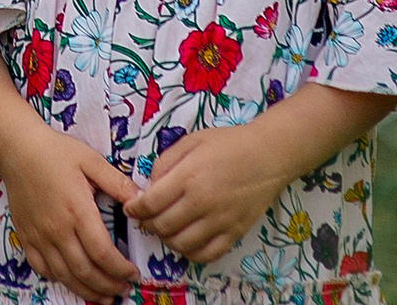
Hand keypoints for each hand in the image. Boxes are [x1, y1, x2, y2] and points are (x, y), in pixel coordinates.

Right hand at [0, 119, 140, 297]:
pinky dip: (59, 280)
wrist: (18, 148)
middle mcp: (58, 229)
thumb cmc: (56, 152)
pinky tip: (72, 280)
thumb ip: (117, 182)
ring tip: (105, 296)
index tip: (134, 273)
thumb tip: (141, 201)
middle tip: (124, 289)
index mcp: (77, 210)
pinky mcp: (26, 237)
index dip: (121, 269)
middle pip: (86, 271)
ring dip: (88, 291)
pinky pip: (42, 269)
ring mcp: (40, 236)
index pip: (103, 253)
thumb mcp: (91, 160)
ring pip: (65, 276)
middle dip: (109, 286)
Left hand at [127, 116, 293, 266]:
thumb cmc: (227, 143)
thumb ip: (166, 162)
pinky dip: (191, 254)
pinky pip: (207, 255)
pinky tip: (186, 242)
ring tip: (164, 230)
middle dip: (148, 225)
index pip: (152, 202)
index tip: (130, 209)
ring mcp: (220, 221)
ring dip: (167, 240)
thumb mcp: (190, 141)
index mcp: (188, 176)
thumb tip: (150, 185)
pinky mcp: (235, 233)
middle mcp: (202, 202)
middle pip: (164, 226)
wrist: (266, 155)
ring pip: (183, 244)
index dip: (135, 209)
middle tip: (144, 220)